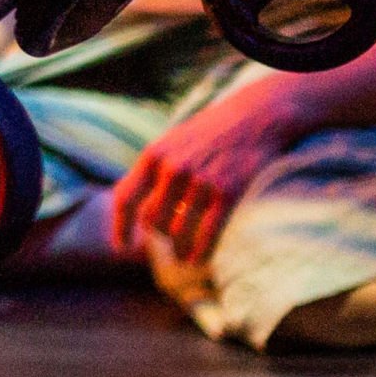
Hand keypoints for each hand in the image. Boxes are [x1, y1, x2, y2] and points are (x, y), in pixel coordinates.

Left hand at [110, 83, 306, 273]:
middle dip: (159, 236)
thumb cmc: (212, 132)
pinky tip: (200, 259)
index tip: (121, 247)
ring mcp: (200, 181)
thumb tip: (138, 206)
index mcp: (154, 154)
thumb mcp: (174, 141)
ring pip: (178, 232)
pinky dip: (201, 252)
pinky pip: (207, 234)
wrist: (256, 117)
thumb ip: (154, 169)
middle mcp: (172, 168)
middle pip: (152, 220)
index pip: (126, 197)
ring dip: (179, 249)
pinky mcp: (227, 192)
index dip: (120, 226)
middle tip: (169, 242)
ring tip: (183, 257)